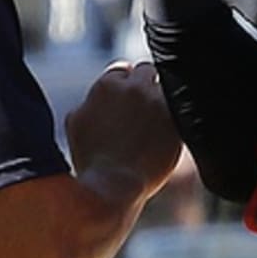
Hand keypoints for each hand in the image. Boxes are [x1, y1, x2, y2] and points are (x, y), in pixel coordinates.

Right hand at [65, 59, 181, 202]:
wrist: (113, 186)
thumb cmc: (91, 160)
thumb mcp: (75, 123)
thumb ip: (89, 102)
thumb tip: (95, 97)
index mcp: (108, 84)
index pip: (121, 71)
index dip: (123, 86)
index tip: (124, 100)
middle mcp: (135, 87)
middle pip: (146, 71)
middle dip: (144, 85)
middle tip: (142, 106)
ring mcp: (158, 102)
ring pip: (166, 87)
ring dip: (161, 99)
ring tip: (155, 121)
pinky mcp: (177, 121)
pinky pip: (181, 110)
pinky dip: (174, 119)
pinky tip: (165, 134)